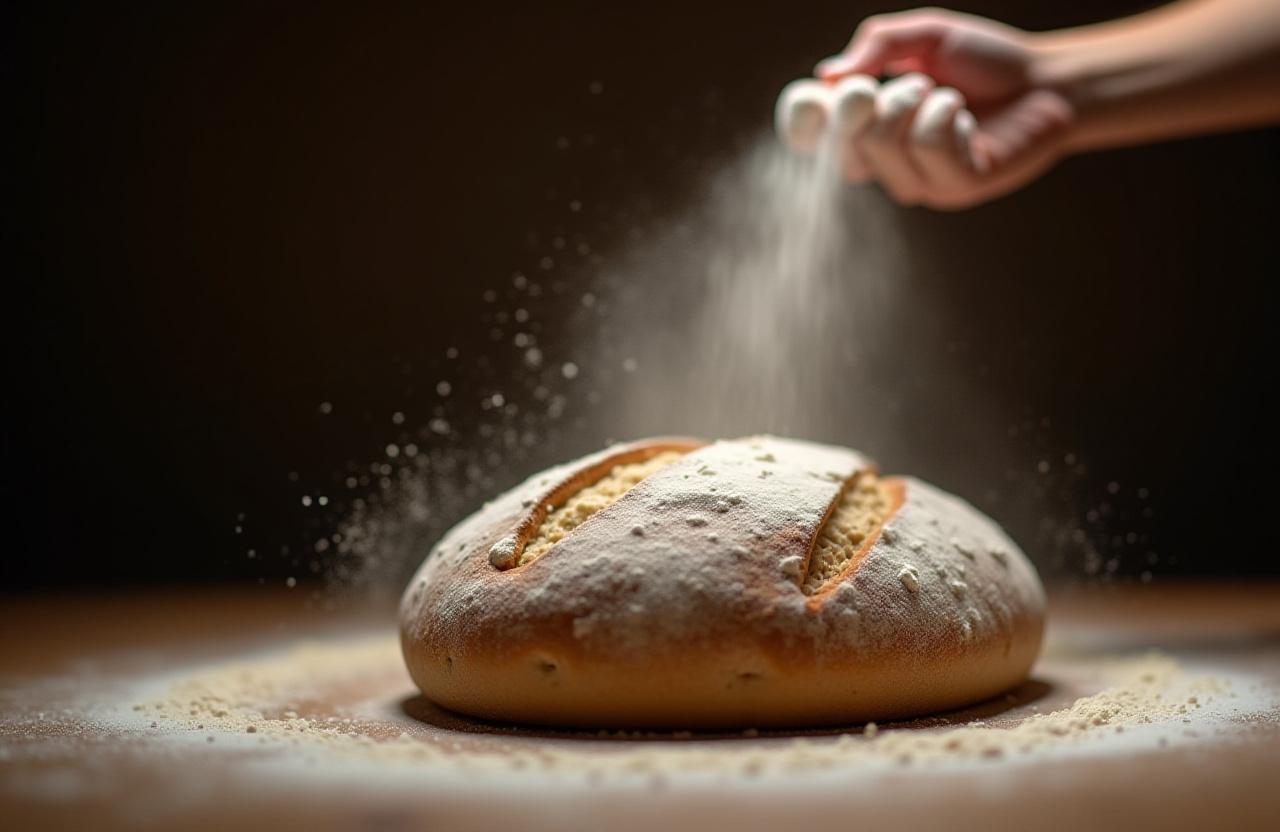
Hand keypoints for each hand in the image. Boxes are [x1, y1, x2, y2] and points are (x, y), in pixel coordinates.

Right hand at [814, 8, 1073, 208]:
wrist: (1049, 80)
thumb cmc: (985, 60)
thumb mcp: (924, 37)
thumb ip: (875, 46)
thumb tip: (827, 76)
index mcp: (869, 131)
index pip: (813, 141)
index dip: (803, 124)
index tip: (812, 99)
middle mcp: (887, 165)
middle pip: (843, 147)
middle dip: (870, 103)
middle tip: (911, 82)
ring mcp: (920, 183)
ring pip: (885, 145)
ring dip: (917, 102)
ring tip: (948, 95)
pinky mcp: (955, 190)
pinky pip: (929, 147)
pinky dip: (947, 115)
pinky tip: (967, 118)